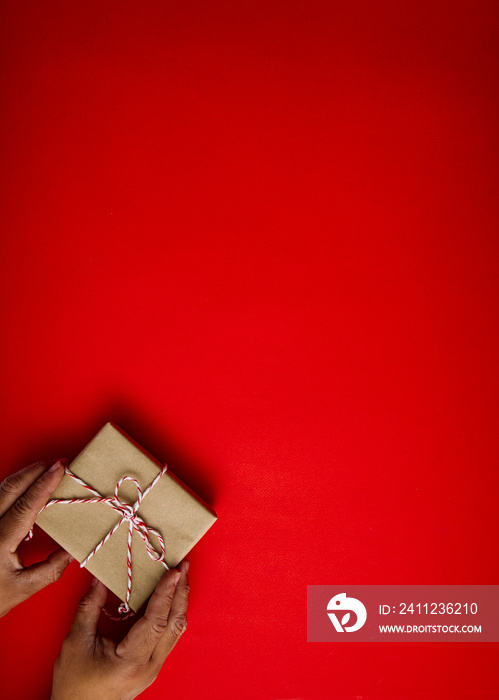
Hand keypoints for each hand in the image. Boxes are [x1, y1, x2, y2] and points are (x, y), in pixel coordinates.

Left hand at [0, 459, 72, 617]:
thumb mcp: (23, 589)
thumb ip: (51, 569)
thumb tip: (73, 551)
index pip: (26, 505)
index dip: (44, 484)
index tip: (60, 469)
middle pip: (10, 488)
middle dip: (35, 470)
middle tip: (58, 463)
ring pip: (1, 489)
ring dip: (24, 475)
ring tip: (44, 469)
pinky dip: (13, 486)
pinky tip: (25, 485)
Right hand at [51, 561, 189, 699]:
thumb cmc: (74, 683)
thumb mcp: (76, 642)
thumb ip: (90, 607)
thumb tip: (98, 578)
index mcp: (132, 662)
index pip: (156, 621)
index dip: (165, 594)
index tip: (172, 571)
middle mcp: (149, 667)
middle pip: (174, 625)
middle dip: (180, 592)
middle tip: (183, 566)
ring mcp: (154, 668)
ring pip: (175, 631)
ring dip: (179, 602)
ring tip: (180, 577)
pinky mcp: (152, 667)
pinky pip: (168, 637)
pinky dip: (171, 614)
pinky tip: (170, 599)